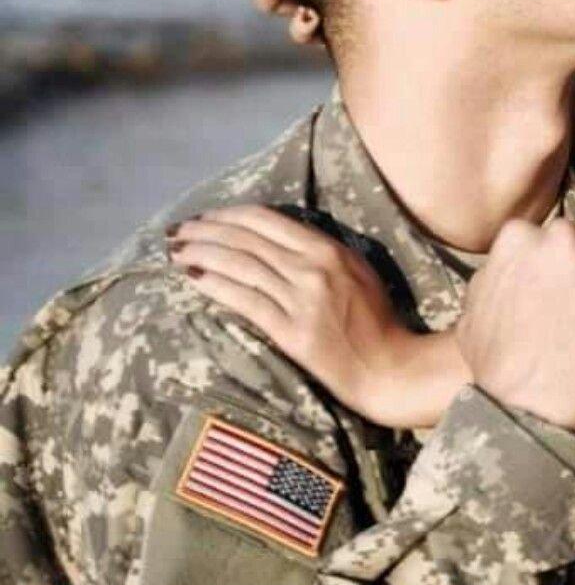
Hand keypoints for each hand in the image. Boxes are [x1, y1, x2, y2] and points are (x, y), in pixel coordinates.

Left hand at [167, 205, 461, 424]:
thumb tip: (276, 240)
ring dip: (202, 254)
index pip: (266, 220)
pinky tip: (193, 278)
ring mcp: (301, 299)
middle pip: (247, 239)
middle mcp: (312, 268)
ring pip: (241, 265)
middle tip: (177, 231)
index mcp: (328, 249)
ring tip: (176, 251)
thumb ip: (320, 253)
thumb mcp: (355, 272)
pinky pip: (246, 301)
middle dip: (205, 231)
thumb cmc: (375, 322)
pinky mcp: (292, 332)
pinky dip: (216, 285)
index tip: (205, 217)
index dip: (228, 215)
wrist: (389, 369)